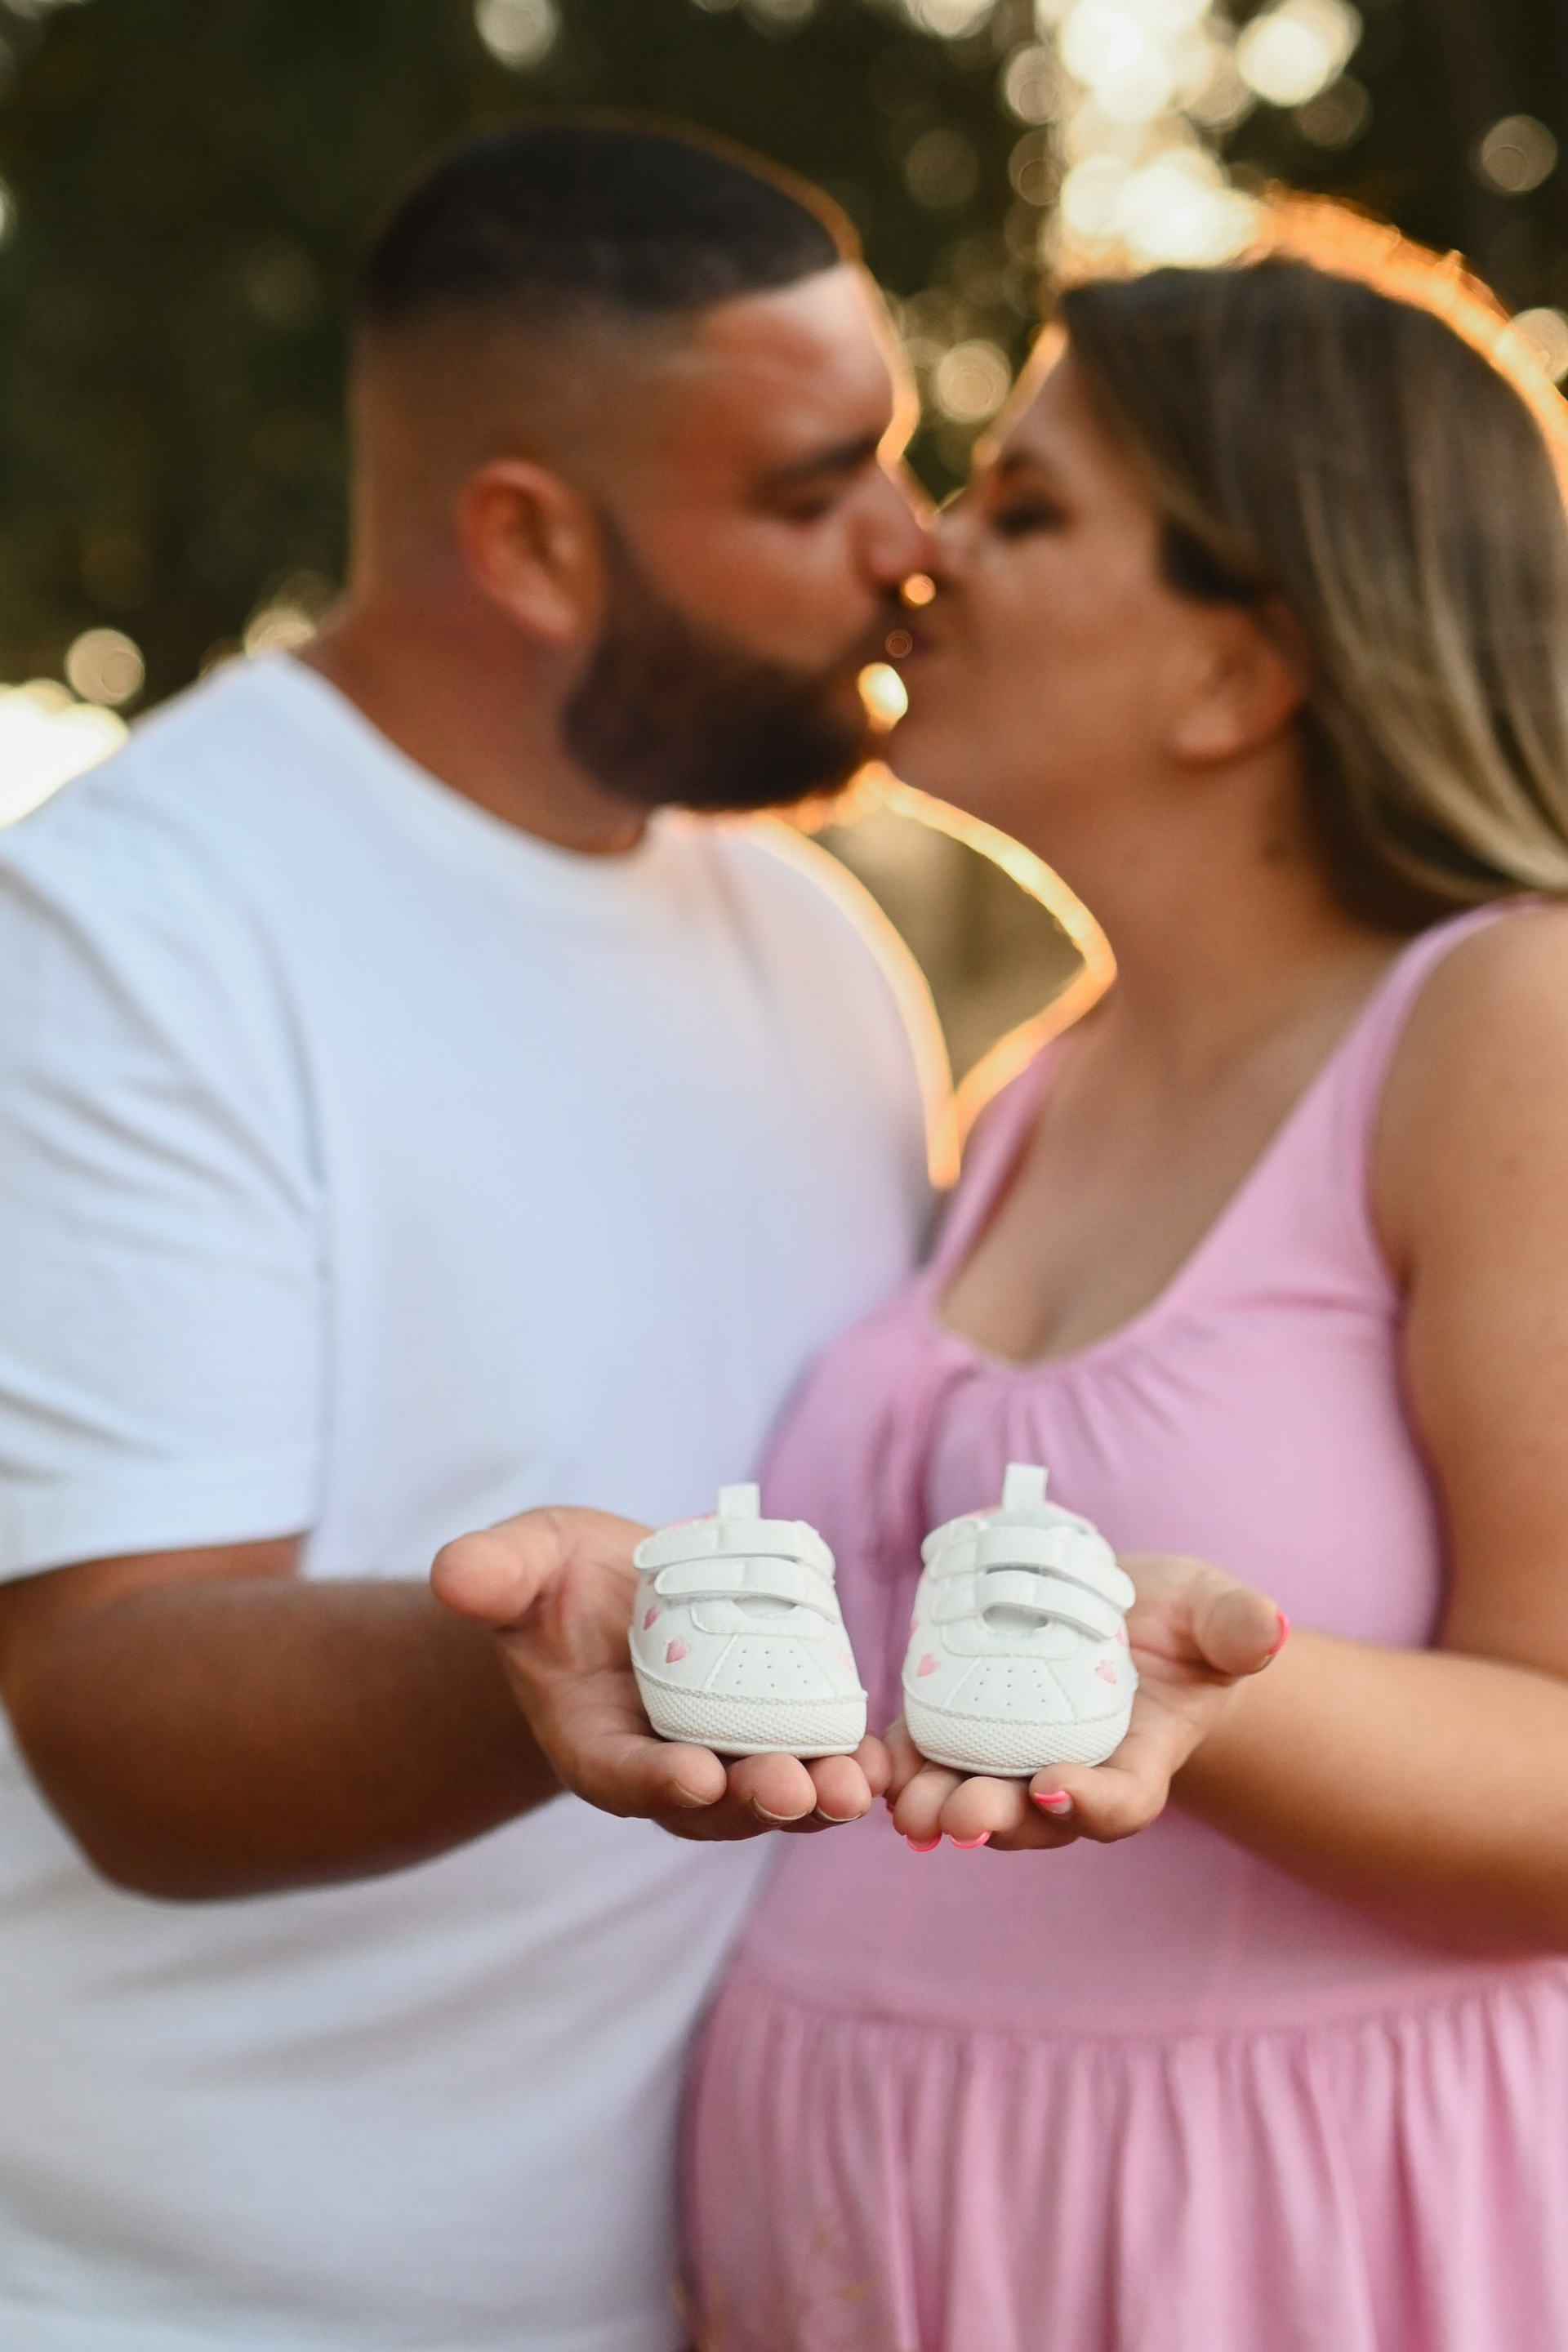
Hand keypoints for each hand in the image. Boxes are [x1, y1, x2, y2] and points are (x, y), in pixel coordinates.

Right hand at [432, 1507, 887, 1841]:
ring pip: (768, 1794)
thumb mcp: (519, 1567)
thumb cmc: (552, 1584)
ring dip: (816, 1797)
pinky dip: (846, 1766)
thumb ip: (492, 1574)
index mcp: (590, 1740)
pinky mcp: (767, 1729)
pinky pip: (809, 1759)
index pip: (620, 1774)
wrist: (607, 1595)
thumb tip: (455, 1573)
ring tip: (858, 1785)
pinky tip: (885, 1759)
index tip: (695, 1778)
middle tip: (796, 1789)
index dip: (656, 1782)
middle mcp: (657, 1765)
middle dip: (755, 1800)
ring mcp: (717, 1754)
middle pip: (709, 1803)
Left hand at [885, 1551, 1285, 1851]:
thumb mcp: (1218, 1615)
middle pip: (1035, 1817)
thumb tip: (1268, 1628)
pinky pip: (930, 1757)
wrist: (1130, 1617)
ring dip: (938, 1809)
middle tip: (962, 1813)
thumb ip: (1238, 1626)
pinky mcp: (966, 1726)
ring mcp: (1016, 1756)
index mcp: (1141, 1759)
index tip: (1057, 1787)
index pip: (1121, 1803)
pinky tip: (872, 1766)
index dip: (1090, 1805)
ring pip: (975, 1798)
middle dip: (997, 1820)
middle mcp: (1075, 1772)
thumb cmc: (1186, 1624)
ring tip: (909, 1808)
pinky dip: (901, 1768)